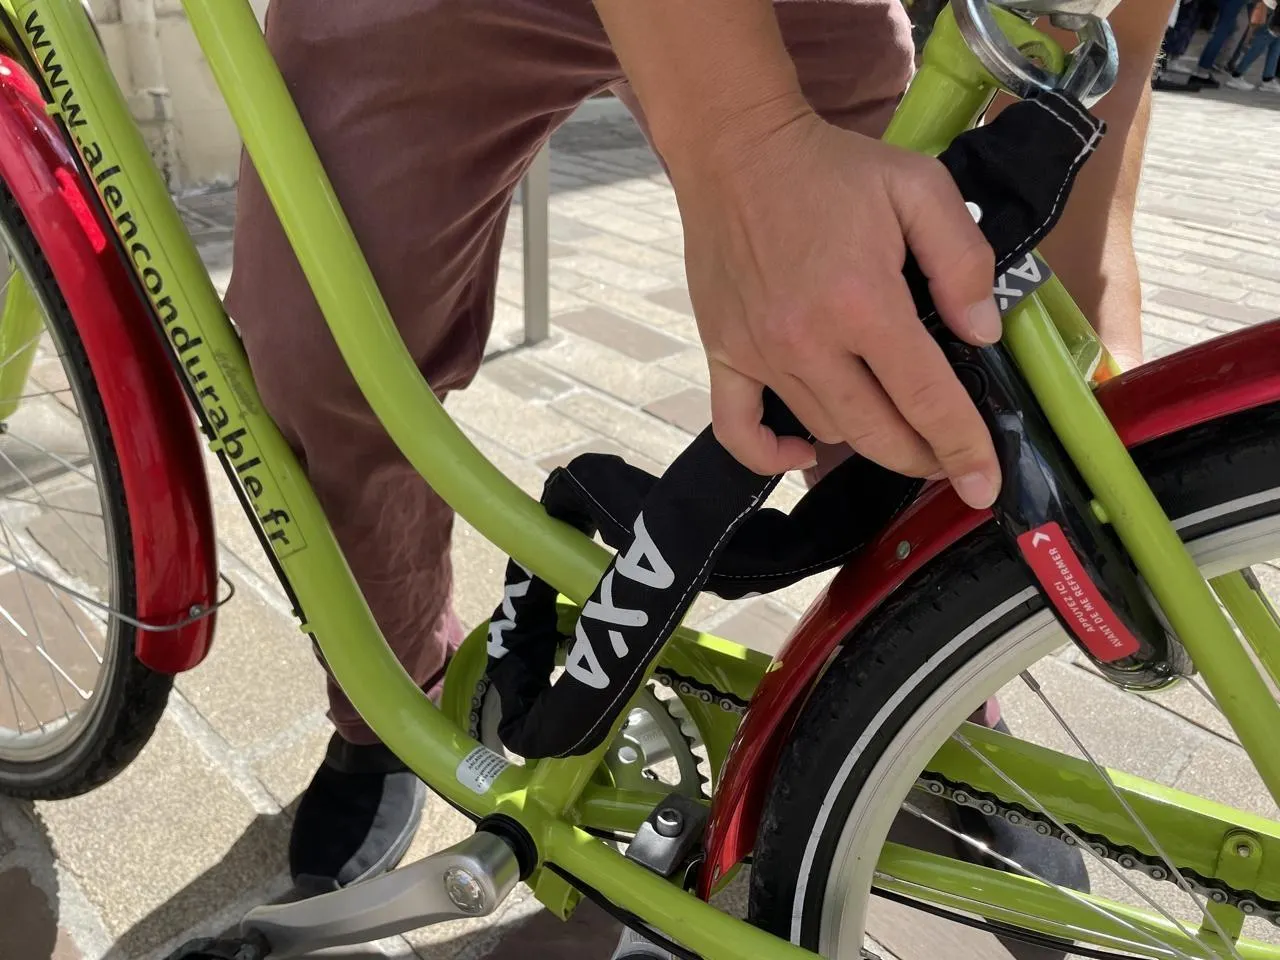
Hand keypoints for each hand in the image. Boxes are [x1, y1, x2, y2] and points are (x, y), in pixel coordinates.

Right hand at [670, 109, 1003, 508]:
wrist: (736, 150)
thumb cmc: (830, 166)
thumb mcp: (920, 188)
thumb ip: (963, 260)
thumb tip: (981, 334)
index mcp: (863, 303)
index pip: (926, 399)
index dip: (963, 449)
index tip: (984, 487)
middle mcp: (808, 341)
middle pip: (877, 434)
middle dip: (922, 458)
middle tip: (947, 458)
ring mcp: (758, 353)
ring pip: (825, 430)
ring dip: (865, 437)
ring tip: (891, 419)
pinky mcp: (723, 353)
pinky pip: (739, 430)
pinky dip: (770, 456)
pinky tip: (803, 451)